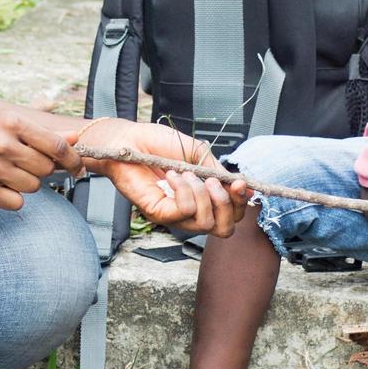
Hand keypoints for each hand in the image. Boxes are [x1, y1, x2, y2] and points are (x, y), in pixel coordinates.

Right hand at [0, 107, 83, 210]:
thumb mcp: (1, 117)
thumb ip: (40, 129)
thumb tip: (75, 136)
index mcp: (10, 122)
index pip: (56, 145)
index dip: (73, 158)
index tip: (77, 165)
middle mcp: (2, 144)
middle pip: (46, 168)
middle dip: (43, 168)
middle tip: (26, 162)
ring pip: (33, 186)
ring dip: (27, 182)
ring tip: (8, 170)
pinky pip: (16, 202)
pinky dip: (13, 197)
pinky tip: (0, 184)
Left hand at [69, 120, 250, 236]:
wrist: (127, 139)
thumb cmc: (156, 143)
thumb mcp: (195, 152)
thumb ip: (217, 169)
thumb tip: (240, 184)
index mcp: (202, 197)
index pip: (230, 215)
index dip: (240, 203)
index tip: (240, 182)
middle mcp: (190, 211)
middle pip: (224, 229)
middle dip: (227, 204)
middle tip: (214, 181)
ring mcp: (174, 214)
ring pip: (205, 223)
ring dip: (202, 194)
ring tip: (187, 173)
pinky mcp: (158, 213)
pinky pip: (183, 212)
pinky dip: (184, 191)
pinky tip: (172, 175)